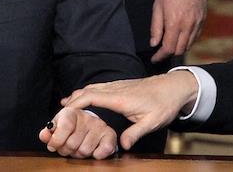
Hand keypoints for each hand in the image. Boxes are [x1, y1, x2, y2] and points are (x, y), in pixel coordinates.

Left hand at [39, 106, 117, 158]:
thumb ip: (49, 132)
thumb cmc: (71, 126)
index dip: (56, 140)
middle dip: (67, 150)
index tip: (53, 145)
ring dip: (79, 154)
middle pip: (73, 143)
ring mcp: (99, 126)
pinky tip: (92, 149)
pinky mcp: (110, 135)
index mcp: (72, 112)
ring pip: (85, 150)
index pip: (65, 126)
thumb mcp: (57, 126)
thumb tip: (44, 135)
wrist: (89, 123)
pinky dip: (96, 155)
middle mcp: (87, 118)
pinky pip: (102, 151)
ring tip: (78, 146)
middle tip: (67, 146)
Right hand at [62, 72, 198, 150]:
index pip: (92, 96)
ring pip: (93, 87)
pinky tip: (85, 96)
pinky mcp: (122, 86)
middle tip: (58, 112)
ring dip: (79, 95)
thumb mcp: (152, 122)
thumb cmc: (164, 104)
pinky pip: (100, 87)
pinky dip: (88, 92)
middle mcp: (116, 89)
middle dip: (72, 100)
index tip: (63, 110)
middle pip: (88, 90)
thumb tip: (121, 146)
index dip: (76, 102)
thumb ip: (135, 133)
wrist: (175, 87)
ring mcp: (119, 86)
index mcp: (120, 98)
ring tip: (65, 104)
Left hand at [149, 0, 207, 61]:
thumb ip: (156, 27)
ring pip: (189, 45)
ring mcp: (197, 24)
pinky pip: (196, 37)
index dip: (160, 56)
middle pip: (180, 50)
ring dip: (179, 48)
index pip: (168, 48)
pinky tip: (181, 36)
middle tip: (162, 51)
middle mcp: (187, 26)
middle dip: (170, 53)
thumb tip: (154, 43)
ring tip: (171, 43)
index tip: (155, 58)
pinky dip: (188, 41)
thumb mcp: (157, 7)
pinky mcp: (202, 21)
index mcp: (174, 23)